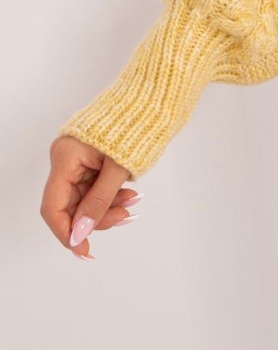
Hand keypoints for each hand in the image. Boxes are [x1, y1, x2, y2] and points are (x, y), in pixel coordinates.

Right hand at [41, 135, 142, 259]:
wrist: (152, 100)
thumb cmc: (136, 127)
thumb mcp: (118, 168)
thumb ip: (99, 201)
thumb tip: (81, 232)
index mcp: (65, 157)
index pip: (53, 206)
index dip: (66, 232)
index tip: (84, 249)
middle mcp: (66, 161)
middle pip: (70, 205)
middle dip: (96, 217)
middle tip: (124, 216)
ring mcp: (78, 163)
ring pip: (85, 200)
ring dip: (108, 208)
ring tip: (132, 202)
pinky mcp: (91, 164)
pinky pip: (95, 190)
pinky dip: (111, 197)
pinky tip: (129, 196)